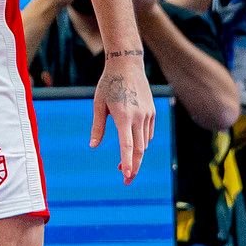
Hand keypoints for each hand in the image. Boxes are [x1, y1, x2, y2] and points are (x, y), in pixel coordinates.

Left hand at [93, 52, 155, 181]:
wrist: (127, 64)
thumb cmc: (109, 84)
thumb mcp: (99, 104)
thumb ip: (98, 127)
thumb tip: (93, 146)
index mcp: (123, 116)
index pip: (127, 145)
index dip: (127, 162)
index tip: (126, 176)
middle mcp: (139, 117)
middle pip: (139, 150)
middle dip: (134, 167)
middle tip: (126, 181)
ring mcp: (148, 115)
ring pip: (144, 143)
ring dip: (135, 156)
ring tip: (121, 164)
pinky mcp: (152, 112)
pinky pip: (147, 133)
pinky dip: (141, 143)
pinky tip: (131, 145)